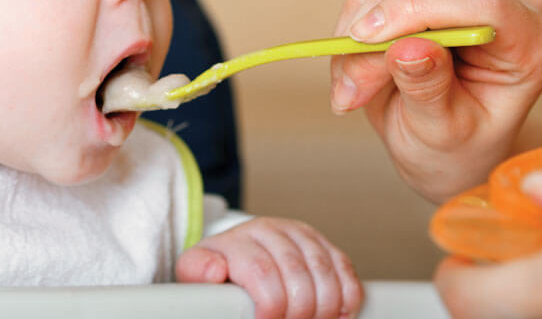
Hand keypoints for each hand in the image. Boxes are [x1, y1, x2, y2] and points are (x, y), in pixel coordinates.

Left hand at [175, 217, 361, 318]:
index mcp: (239, 239)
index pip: (263, 272)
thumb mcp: (194, 271)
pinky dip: (347, 294)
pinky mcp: (321, 242)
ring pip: (325, 272)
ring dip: (324, 307)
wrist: (234, 253)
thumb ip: (198, 270)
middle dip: (299, 311)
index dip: (271, 305)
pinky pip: (344, 267)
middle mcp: (270, 230)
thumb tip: (214, 270)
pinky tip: (338, 312)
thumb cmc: (218, 271)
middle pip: (298, 276)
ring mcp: (298, 233)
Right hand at [330, 0, 541, 202]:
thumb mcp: (443, 133)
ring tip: (353, 90)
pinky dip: (357, 23)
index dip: (416, 8)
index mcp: (534, 44)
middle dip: (377, 35)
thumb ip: (429, 90)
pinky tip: (357, 64)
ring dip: (359, 34)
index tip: (364, 39)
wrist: (451, 148)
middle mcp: (513, 2)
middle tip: (349, 95)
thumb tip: (407, 48)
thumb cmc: (458, 148)